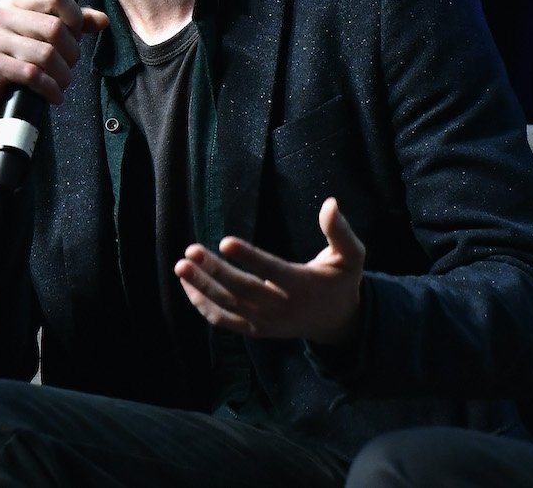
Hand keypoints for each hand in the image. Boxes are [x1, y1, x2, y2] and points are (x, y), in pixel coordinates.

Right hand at [0, 0, 108, 136]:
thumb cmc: (23, 62)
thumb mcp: (47, 38)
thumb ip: (73, 24)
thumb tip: (103, 20)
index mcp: (10, 0)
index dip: (75, 17)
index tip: (75, 36)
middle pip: (54, 27)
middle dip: (71, 53)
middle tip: (68, 66)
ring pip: (46, 54)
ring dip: (62, 75)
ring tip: (61, 83)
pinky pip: (32, 75)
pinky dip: (50, 89)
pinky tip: (53, 95)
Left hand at [174, 197, 364, 344]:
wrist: (337, 323)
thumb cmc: (340, 281)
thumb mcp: (351, 256)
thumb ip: (341, 232)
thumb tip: (331, 203)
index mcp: (303, 286)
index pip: (272, 271)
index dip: (250, 257)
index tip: (225, 242)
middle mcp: (282, 307)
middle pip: (243, 290)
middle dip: (215, 271)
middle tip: (191, 250)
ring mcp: (266, 322)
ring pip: (229, 306)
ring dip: (202, 287)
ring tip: (181, 265)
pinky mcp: (255, 330)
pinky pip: (224, 320)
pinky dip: (203, 304)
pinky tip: (186, 284)